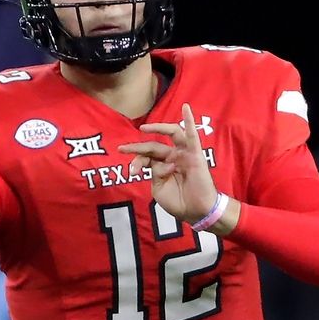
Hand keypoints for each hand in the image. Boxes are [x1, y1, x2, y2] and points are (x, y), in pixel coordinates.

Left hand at [119, 103, 217, 222]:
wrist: (196, 212)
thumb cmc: (178, 202)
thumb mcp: (159, 189)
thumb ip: (155, 174)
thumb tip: (157, 163)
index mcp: (162, 166)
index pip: (147, 156)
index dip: (137, 161)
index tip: (131, 172)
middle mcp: (173, 156)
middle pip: (154, 146)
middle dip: (138, 149)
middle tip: (123, 149)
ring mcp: (184, 153)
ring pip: (172, 134)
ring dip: (158, 128)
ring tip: (144, 128)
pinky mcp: (196, 154)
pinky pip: (192, 135)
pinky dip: (189, 120)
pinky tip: (185, 107)